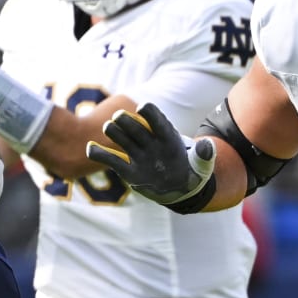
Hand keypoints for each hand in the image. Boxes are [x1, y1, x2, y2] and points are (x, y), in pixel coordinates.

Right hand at [86, 102, 215, 206]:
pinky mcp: (128, 170)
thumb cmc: (193, 172)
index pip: (156, 118)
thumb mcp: (203, 165)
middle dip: (126, 120)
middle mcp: (149, 141)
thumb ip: (205, 154)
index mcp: (167, 136)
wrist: (181, 189)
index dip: (149, 112)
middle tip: (120, 120)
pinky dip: (99, 154)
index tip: (142, 108)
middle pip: (134, 125)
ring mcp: (137, 154)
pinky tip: (91, 149)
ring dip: (113, 131)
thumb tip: (207, 145)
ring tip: (109, 128)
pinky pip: (111, 160)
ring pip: (120, 137)